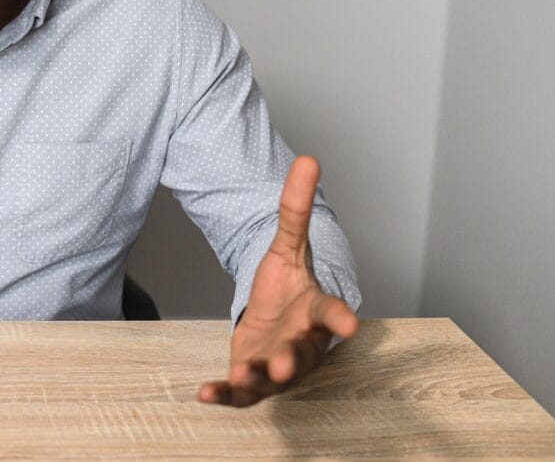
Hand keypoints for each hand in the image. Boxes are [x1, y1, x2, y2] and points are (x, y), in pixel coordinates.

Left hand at [197, 156, 357, 406]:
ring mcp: (279, 365)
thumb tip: (309, 159)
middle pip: (303, 355)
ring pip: (273, 379)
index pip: (331, 314)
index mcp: (315, 312)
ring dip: (259, 379)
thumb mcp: (287, 246)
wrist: (278, 322)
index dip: (340, 318)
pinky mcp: (254, 380)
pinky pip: (242, 395)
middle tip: (285, 362)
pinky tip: (202, 394)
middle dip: (295, 359)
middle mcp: (302, 344)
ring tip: (241, 376)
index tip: (352, 323)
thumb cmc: (289, 287)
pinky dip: (224, 395)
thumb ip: (295, 209)